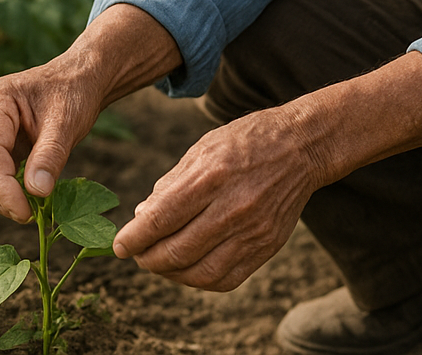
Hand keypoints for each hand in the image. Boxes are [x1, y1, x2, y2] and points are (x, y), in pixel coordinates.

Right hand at [0, 3, 183, 223]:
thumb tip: (37, 193)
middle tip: (31, 219)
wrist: (80, 79)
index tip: (26, 214)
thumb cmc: (73, 92)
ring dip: (2, 199)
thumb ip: (51, 154)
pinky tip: (30, 201)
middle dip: (1, 198)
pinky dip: (8, 192)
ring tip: (32, 212)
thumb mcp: (67, 121)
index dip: (4, 189)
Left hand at [111, 106, 319, 290]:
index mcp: (211, 176)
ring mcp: (253, 231)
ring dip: (171, 274)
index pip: (160, 220)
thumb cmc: (246, 141)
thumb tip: (141, 218)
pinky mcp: (267, 246)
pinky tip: (190, 268)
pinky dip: (200, 280)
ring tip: (161, 263)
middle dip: (147, 259)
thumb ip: (171, 185)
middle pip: (176, 252)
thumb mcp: (202, 148)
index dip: (133, 239)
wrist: (302, 145)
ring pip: (199, 273)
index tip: (119, 246)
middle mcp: (232, 207)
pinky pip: (226, 279)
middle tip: (138, 254)